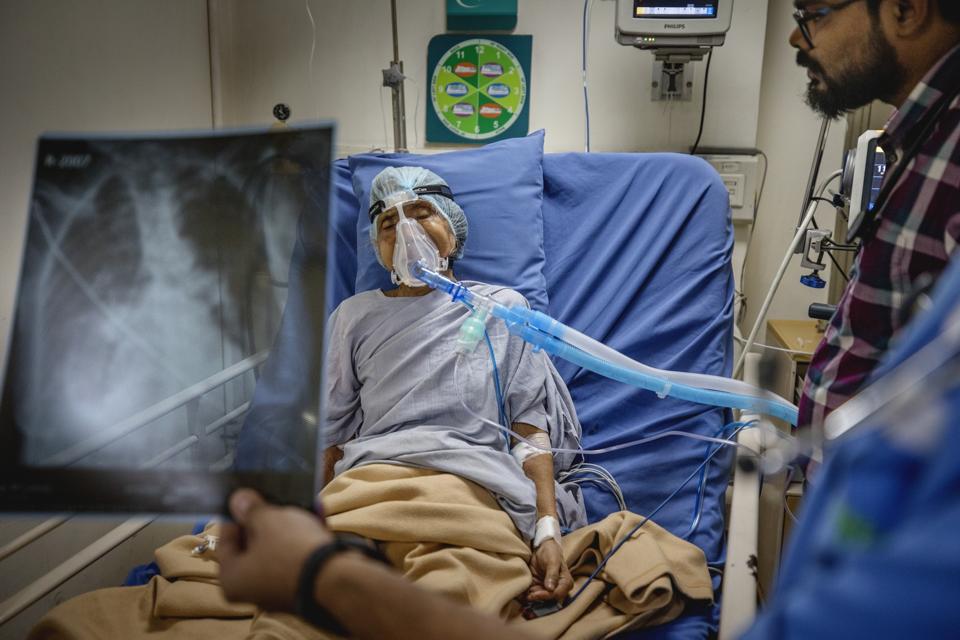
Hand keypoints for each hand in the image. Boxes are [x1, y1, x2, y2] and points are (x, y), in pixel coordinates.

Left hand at [218, 489, 332, 610]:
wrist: (335, 580)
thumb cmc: (290, 549)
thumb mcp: (268, 520)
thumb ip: (250, 509)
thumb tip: (237, 500)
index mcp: (233, 579)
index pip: (226, 541)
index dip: (236, 515)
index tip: (247, 496)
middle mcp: (254, 590)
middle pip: (255, 546)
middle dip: (268, 519)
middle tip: (275, 496)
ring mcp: (282, 590)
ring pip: (281, 549)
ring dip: (291, 524)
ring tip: (300, 498)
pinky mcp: (307, 587)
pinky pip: (301, 556)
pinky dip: (307, 536)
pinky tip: (318, 512)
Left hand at [526, 539, 572, 601]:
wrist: (542, 547)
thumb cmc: (551, 552)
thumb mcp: (553, 560)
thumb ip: (552, 574)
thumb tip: (550, 589)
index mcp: (565, 583)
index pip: (556, 594)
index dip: (545, 596)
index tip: (534, 594)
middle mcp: (558, 589)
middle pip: (548, 599)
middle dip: (536, 599)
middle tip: (526, 596)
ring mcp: (547, 590)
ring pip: (540, 600)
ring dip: (530, 599)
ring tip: (521, 596)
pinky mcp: (538, 588)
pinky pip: (533, 595)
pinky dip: (526, 595)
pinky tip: (520, 594)